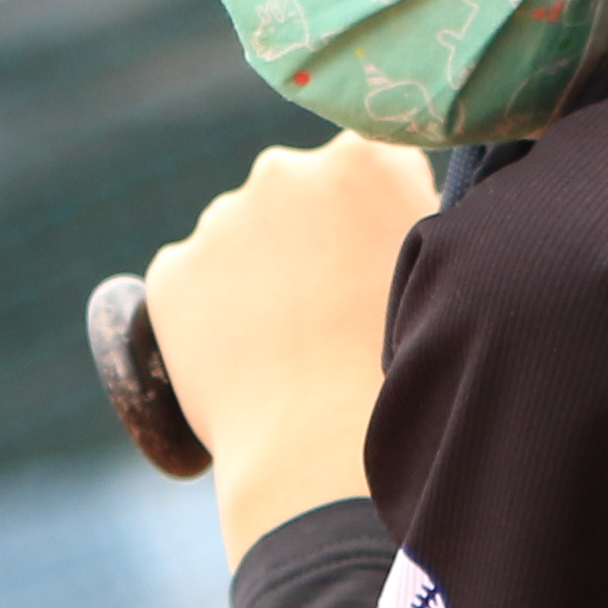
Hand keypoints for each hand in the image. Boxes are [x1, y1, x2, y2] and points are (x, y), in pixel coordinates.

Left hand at [144, 136, 435, 562]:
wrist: (321, 448)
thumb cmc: (401, 373)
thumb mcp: (435, 278)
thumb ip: (406, 227)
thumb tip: (381, 228)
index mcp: (364, 160)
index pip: (370, 168)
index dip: (376, 218)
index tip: (377, 265)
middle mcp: (287, 169)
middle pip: (300, 195)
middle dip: (309, 238)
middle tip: (332, 311)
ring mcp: (221, 217)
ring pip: (240, 238)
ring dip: (257, 273)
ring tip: (290, 349)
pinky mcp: (172, 270)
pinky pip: (191, 284)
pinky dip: (208, 313)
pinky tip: (245, 359)